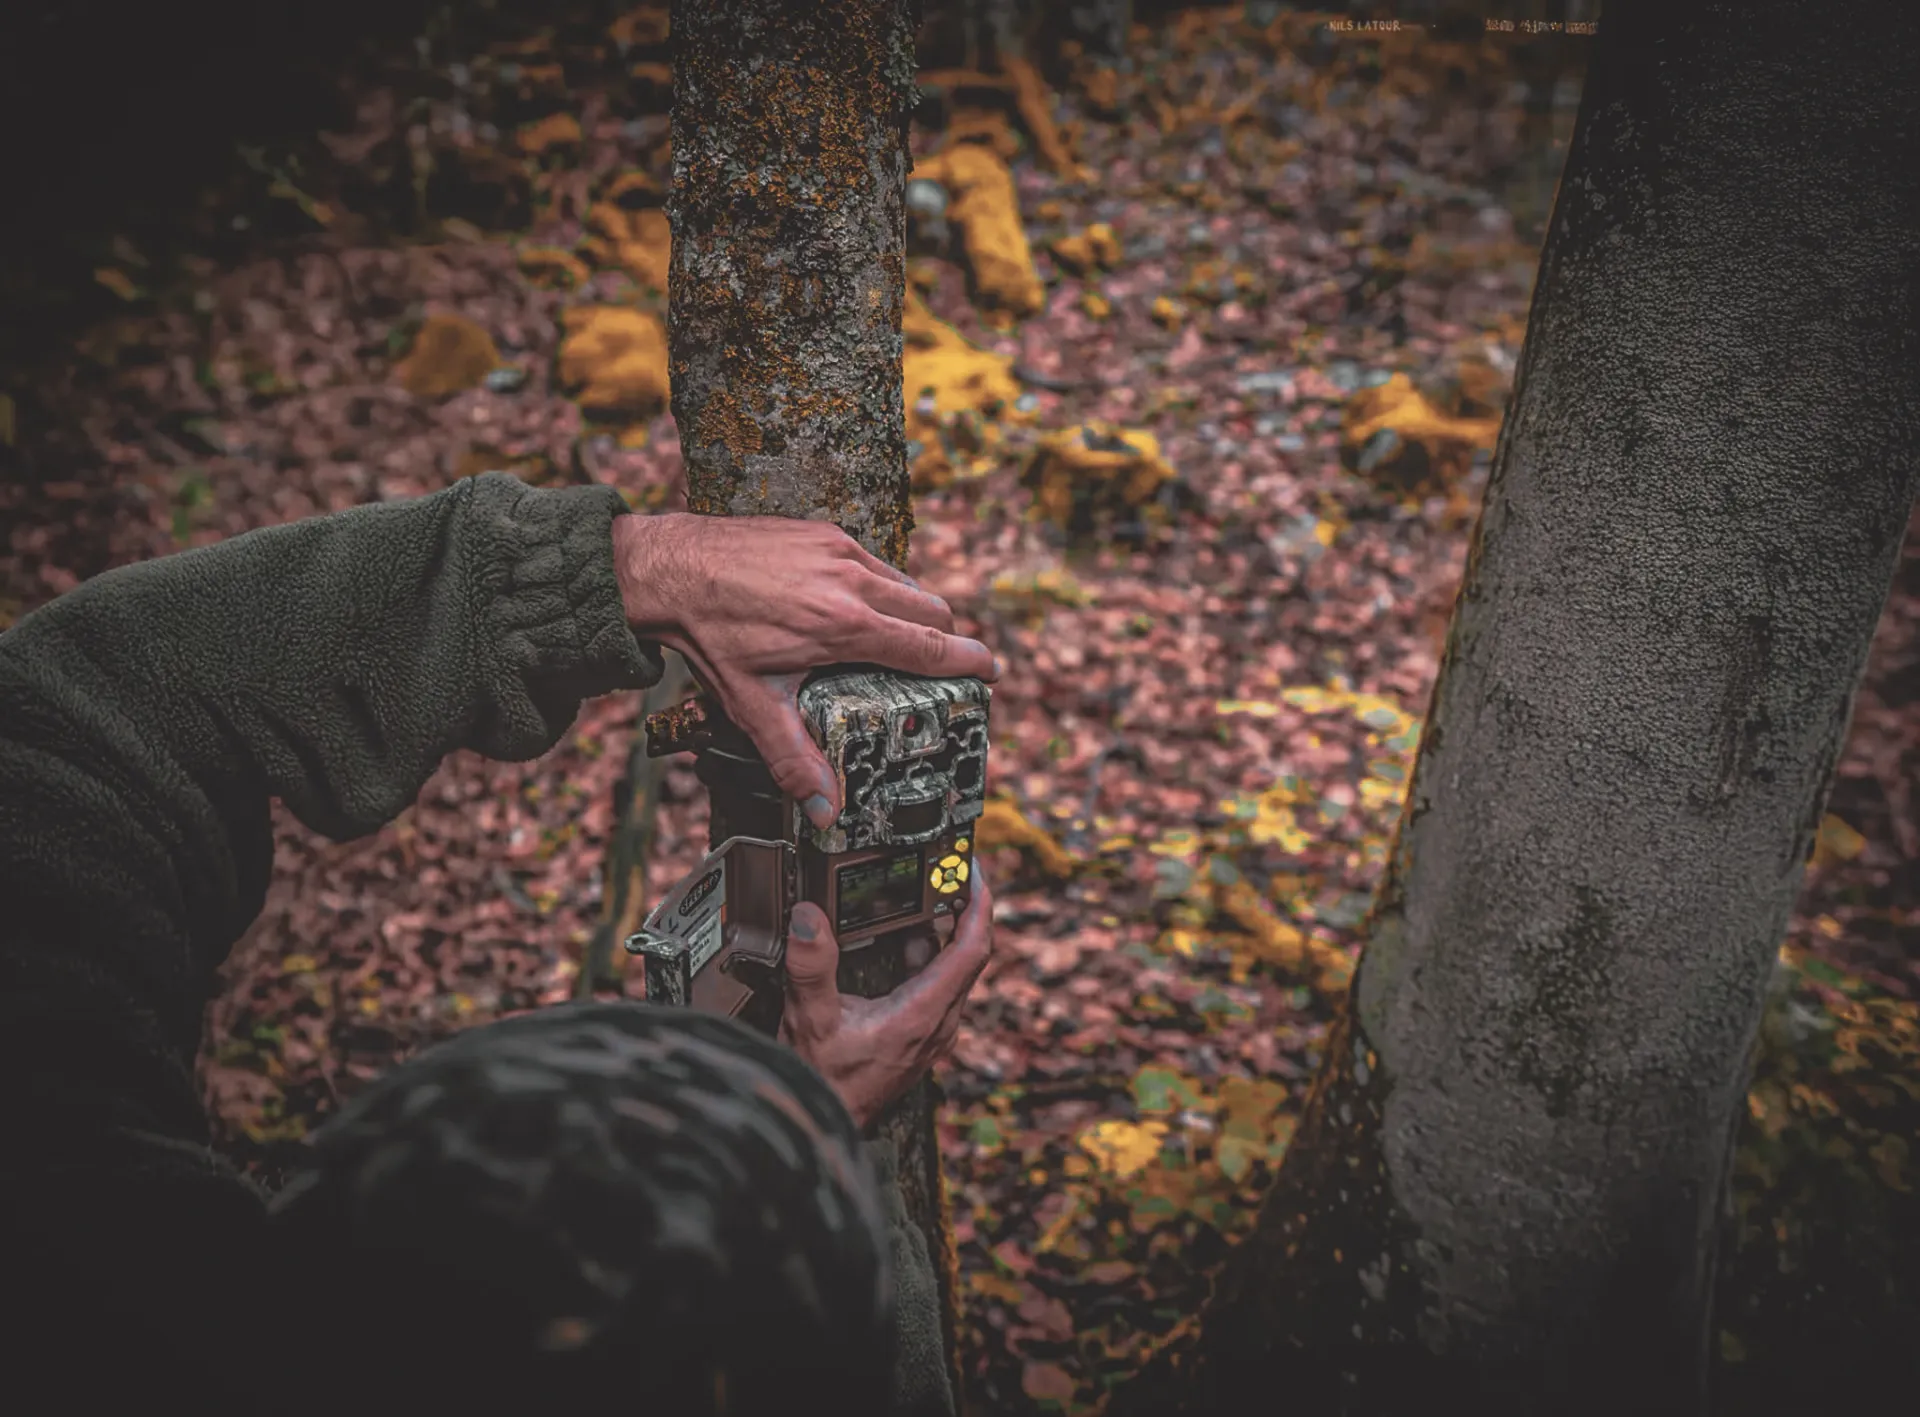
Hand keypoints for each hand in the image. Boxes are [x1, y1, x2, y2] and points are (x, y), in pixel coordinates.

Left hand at [613, 513, 998, 828]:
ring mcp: (840, 550)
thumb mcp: (753, 705)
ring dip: (914, 612)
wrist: (668, 569)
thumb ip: (793, 759)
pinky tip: (856, 608)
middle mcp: (852, 582)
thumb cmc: (709, 634)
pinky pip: (875, 562)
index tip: (991, 673)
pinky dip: (881, 587)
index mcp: (844, 627)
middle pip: (933, 612)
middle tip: (938, 668)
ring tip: (896, 641)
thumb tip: (823, 811)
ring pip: (907, 583)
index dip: (971, 663)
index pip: (932, 646)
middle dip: (944, 642)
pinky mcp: (825, 532)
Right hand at [778, 862, 995, 1129]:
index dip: (980, 904)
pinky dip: (924, 954)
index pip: (973, 949)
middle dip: (960, 908)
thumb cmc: (822, 1083)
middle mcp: (938, 1022)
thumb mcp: (809, 1020)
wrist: (824, 1128)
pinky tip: (899, 938)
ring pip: (952, 969)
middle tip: (947, 870)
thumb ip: (810, 967)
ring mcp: (932, 1030)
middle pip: (968, 953)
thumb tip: (809, 918)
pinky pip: (936, 984)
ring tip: (920, 894)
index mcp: (923, 1014)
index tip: (973, 871)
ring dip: (940, 931)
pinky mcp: (921, 1035)